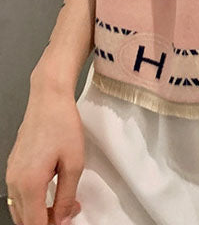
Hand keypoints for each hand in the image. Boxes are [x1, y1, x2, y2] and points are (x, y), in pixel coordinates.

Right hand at [5, 82, 83, 224]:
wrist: (49, 99)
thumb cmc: (62, 124)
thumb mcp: (74, 163)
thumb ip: (66, 197)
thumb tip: (62, 219)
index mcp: (29, 184)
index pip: (35, 224)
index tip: (66, 222)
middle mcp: (14, 182)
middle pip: (25, 220)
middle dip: (47, 222)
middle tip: (68, 212)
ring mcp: (11, 174)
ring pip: (20, 210)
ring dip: (39, 214)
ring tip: (63, 203)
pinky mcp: (13, 167)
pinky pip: (18, 195)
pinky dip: (32, 201)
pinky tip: (50, 192)